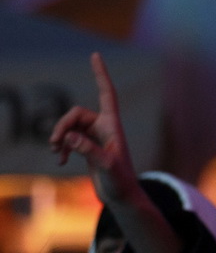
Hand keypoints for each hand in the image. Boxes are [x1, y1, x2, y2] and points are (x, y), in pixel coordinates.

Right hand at [49, 52, 139, 204]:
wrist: (122, 197)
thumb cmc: (120, 182)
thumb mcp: (106, 166)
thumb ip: (89, 151)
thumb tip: (70, 137)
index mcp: (112, 125)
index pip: (106, 93)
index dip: (100, 75)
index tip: (95, 55)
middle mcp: (104, 127)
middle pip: (76, 114)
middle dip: (62, 126)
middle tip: (55, 144)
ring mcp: (95, 137)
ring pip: (70, 126)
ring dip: (60, 136)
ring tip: (56, 152)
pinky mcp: (88, 148)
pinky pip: (69, 139)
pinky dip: (63, 147)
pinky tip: (61, 161)